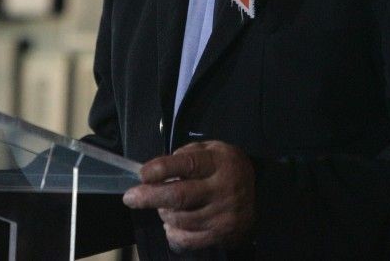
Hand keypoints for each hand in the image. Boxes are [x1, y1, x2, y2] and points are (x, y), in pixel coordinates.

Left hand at [122, 141, 255, 251]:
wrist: (260, 194)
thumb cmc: (226, 168)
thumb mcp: (212, 149)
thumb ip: (187, 154)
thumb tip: (158, 171)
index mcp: (220, 163)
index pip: (187, 165)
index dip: (161, 169)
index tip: (142, 174)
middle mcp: (223, 189)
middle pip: (179, 196)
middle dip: (149, 197)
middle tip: (130, 197)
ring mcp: (223, 215)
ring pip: (180, 220)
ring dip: (163, 213)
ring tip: (162, 207)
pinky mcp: (221, 235)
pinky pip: (187, 240)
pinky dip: (172, 233)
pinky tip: (171, 224)